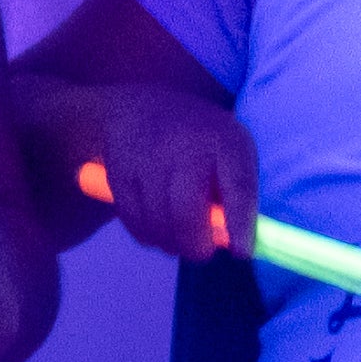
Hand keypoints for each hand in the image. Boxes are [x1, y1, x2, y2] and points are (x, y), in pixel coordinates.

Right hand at [74, 85, 260, 261]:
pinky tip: (158, 225)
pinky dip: (149, 235)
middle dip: (196, 246)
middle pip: (185, 213)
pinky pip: (135, 223)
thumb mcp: (230, 152)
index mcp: (224, 140)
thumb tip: (238, 247)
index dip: (239, 222)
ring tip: (181, 235)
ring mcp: (146, 159)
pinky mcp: (119, 174)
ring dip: (172, 243)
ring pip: (158, 225)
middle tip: (203, 250)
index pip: (237, 185)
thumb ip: (238, 195)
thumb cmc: (201, 142)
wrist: (142, 109)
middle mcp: (184, 145)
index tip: (241, 252)